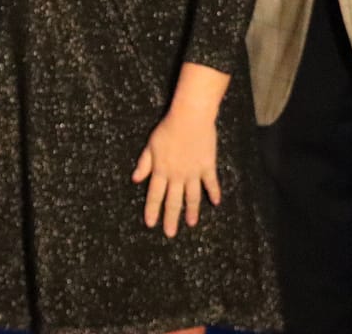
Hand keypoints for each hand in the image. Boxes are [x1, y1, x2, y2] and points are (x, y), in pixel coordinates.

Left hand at [131, 102, 220, 235]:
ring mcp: (193, 172)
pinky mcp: (207, 166)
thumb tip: (135, 179)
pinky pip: (211, 183)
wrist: (190, 118)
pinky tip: (216, 202)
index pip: (154, 195)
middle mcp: (177, 175)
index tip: (151, 224)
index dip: (152, 210)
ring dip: (191, 211)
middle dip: (170, 218)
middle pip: (173, 201)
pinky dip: (214, 193)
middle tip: (170, 233)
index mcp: (161, 170)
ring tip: (191, 223)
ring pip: (192, 196)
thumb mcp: (150, 145)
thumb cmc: (167, 128)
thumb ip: (144, 163)